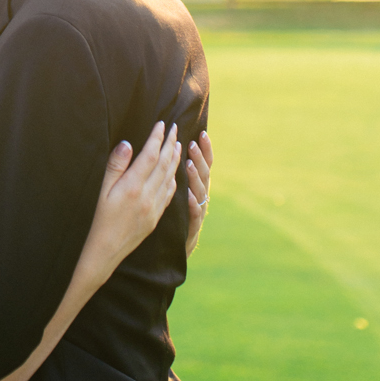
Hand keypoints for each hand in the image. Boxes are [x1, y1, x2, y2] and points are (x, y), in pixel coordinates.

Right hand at [70, 121, 181, 298]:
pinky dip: (174, 178)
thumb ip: (115, 166)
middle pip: (164, 164)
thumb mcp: (100, 190)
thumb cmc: (97, 218)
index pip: (150, 155)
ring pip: (170, 178)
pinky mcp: (155, 217)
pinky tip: (174, 172)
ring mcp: (154, 208)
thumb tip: (128, 144)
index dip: (157, 137)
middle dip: (171, 143)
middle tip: (176, 127)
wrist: (104, 251)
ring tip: (179, 144)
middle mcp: (147, 196)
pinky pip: (169, 193)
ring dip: (176, 159)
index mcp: (133, 186)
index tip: (162, 123)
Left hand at [186, 131, 212, 253]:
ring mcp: (199, 211)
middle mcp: (201, 196)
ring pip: (201, 192)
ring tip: (188, 164)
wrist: (177, 246)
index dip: (205, 149)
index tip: (202, 133)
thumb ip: (177, 169)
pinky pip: (195, 215)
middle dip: (199, 158)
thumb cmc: (176, 212)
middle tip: (191, 144)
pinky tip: (188, 196)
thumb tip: (174, 145)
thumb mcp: (177, 189)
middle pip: (204, 174)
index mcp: (197, 185)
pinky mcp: (193, 227)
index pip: (204, 164)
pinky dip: (193, 205)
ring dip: (195, 177)